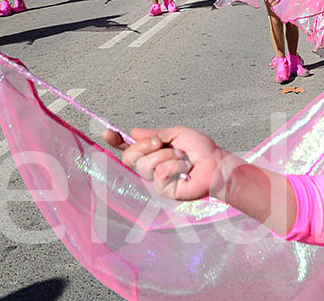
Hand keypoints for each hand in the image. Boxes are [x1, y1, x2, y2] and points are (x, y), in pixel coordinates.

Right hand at [102, 126, 224, 200]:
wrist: (216, 164)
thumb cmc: (200, 149)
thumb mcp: (176, 134)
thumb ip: (154, 134)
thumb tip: (133, 132)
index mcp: (152, 152)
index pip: (128, 148)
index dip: (115, 142)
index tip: (107, 133)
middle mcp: (151, 166)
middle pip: (129, 158)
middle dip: (144, 147)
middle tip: (162, 143)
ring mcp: (156, 180)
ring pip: (145, 165)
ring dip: (166, 156)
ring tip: (182, 157)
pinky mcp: (164, 190)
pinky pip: (159, 174)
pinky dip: (174, 166)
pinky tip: (185, 169)